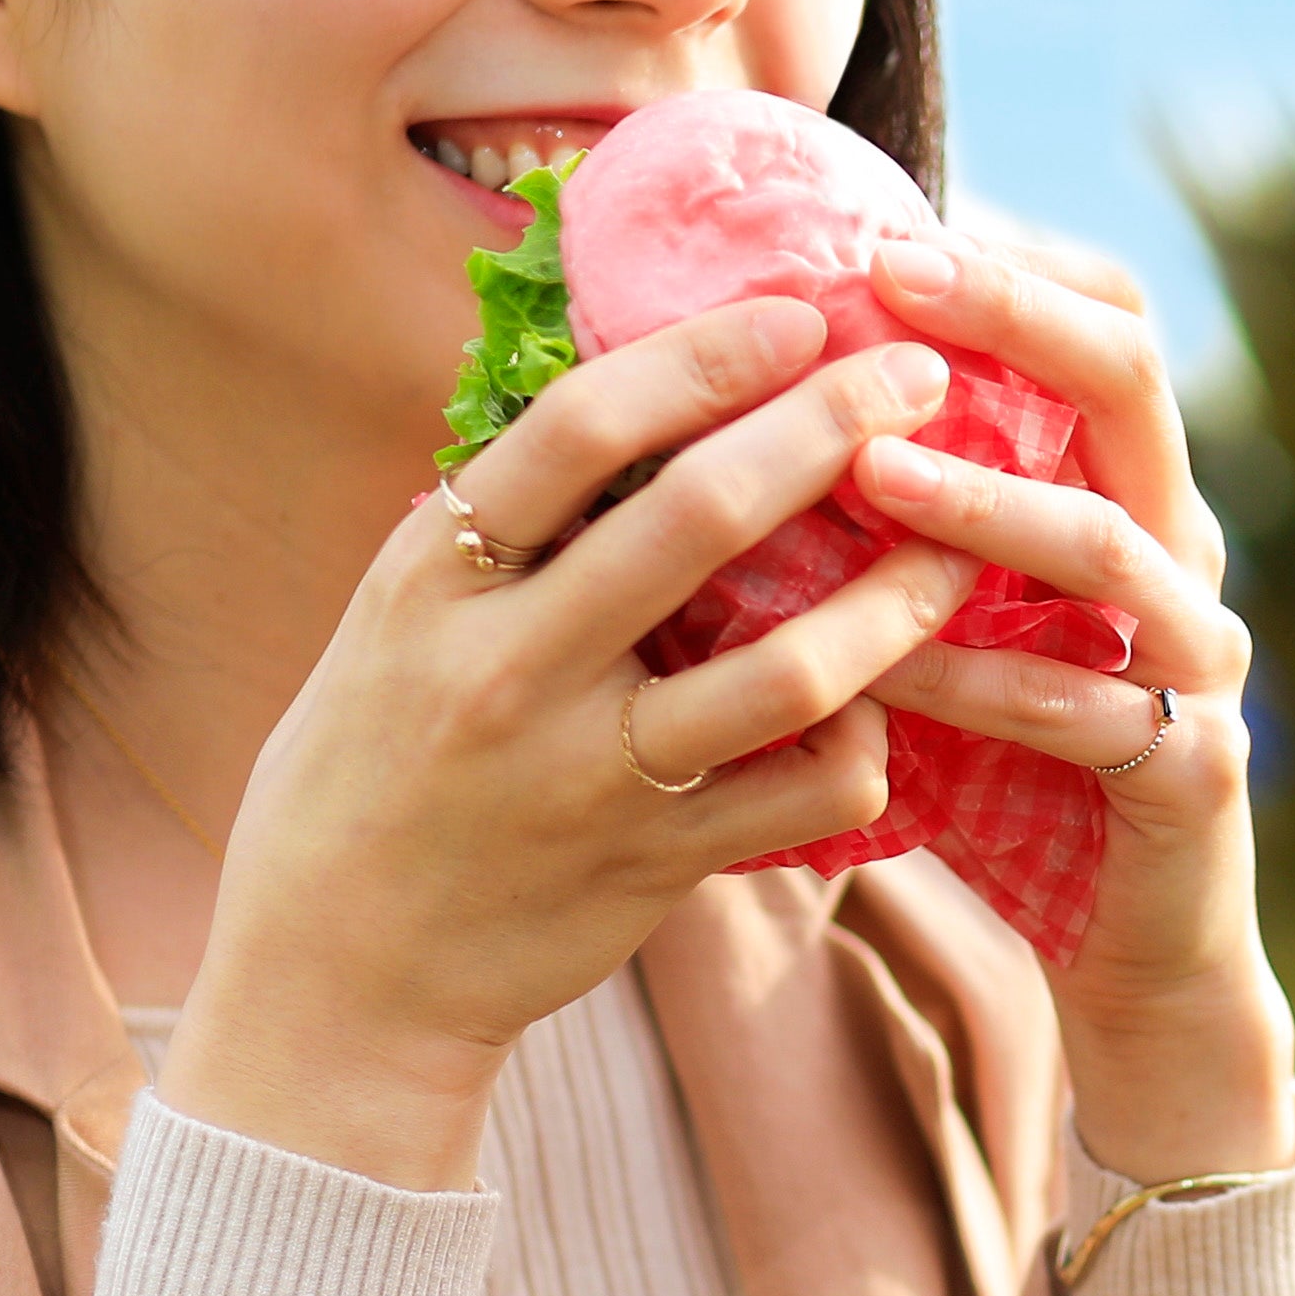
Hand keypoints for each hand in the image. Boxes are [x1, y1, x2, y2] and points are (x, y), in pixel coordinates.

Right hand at [155, 301, 989, 1186]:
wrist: (334, 981)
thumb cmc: (369, 772)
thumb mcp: (391, 624)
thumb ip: (494, 528)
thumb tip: (619, 389)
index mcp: (432, 580)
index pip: (578, 428)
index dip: (705, 354)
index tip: (800, 314)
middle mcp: (507, 667)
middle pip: (699, 517)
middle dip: (829, 428)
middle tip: (922, 380)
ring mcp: (587, 775)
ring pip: (786, 669)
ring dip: (895, 597)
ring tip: (960, 547)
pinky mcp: (653, 868)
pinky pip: (803, 796)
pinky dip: (866, 744)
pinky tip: (890, 707)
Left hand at [852, 221, 1294, 1180]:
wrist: (1126, 952)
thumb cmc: (1008, 767)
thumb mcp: (945, 617)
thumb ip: (888, 519)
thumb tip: (730, 399)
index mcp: (1125, 492)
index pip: (1101, 323)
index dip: (1008, 262)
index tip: (881, 224)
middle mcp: (1181, 552)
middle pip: (1132, 384)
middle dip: (1014, 317)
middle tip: (892, 278)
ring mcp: (1199, 660)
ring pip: (1116, 546)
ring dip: (988, 501)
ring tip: (869, 470)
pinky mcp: (1192, 770)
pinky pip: (1088, 708)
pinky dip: (986, 682)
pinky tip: (886, 665)